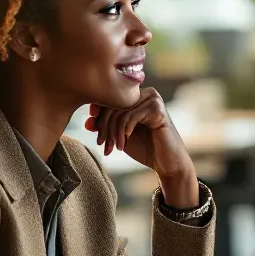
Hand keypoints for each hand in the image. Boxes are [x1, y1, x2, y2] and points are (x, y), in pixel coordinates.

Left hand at [87, 89, 196, 206]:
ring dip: (113, 133)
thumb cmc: (145, 148)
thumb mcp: (120, 136)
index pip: (109, 100)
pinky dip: (123, 132)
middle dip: (104, 128)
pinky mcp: (157, 109)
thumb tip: (87, 119)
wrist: (167, 162)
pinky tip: (124, 144)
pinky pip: (130, 117)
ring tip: (114, 148)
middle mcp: (145, 93)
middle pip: (113, 105)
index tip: (99, 139)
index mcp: (136, 96)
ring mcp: (153, 99)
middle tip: (103, 145)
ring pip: (120, 112)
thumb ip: (106, 126)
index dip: (99, 119)